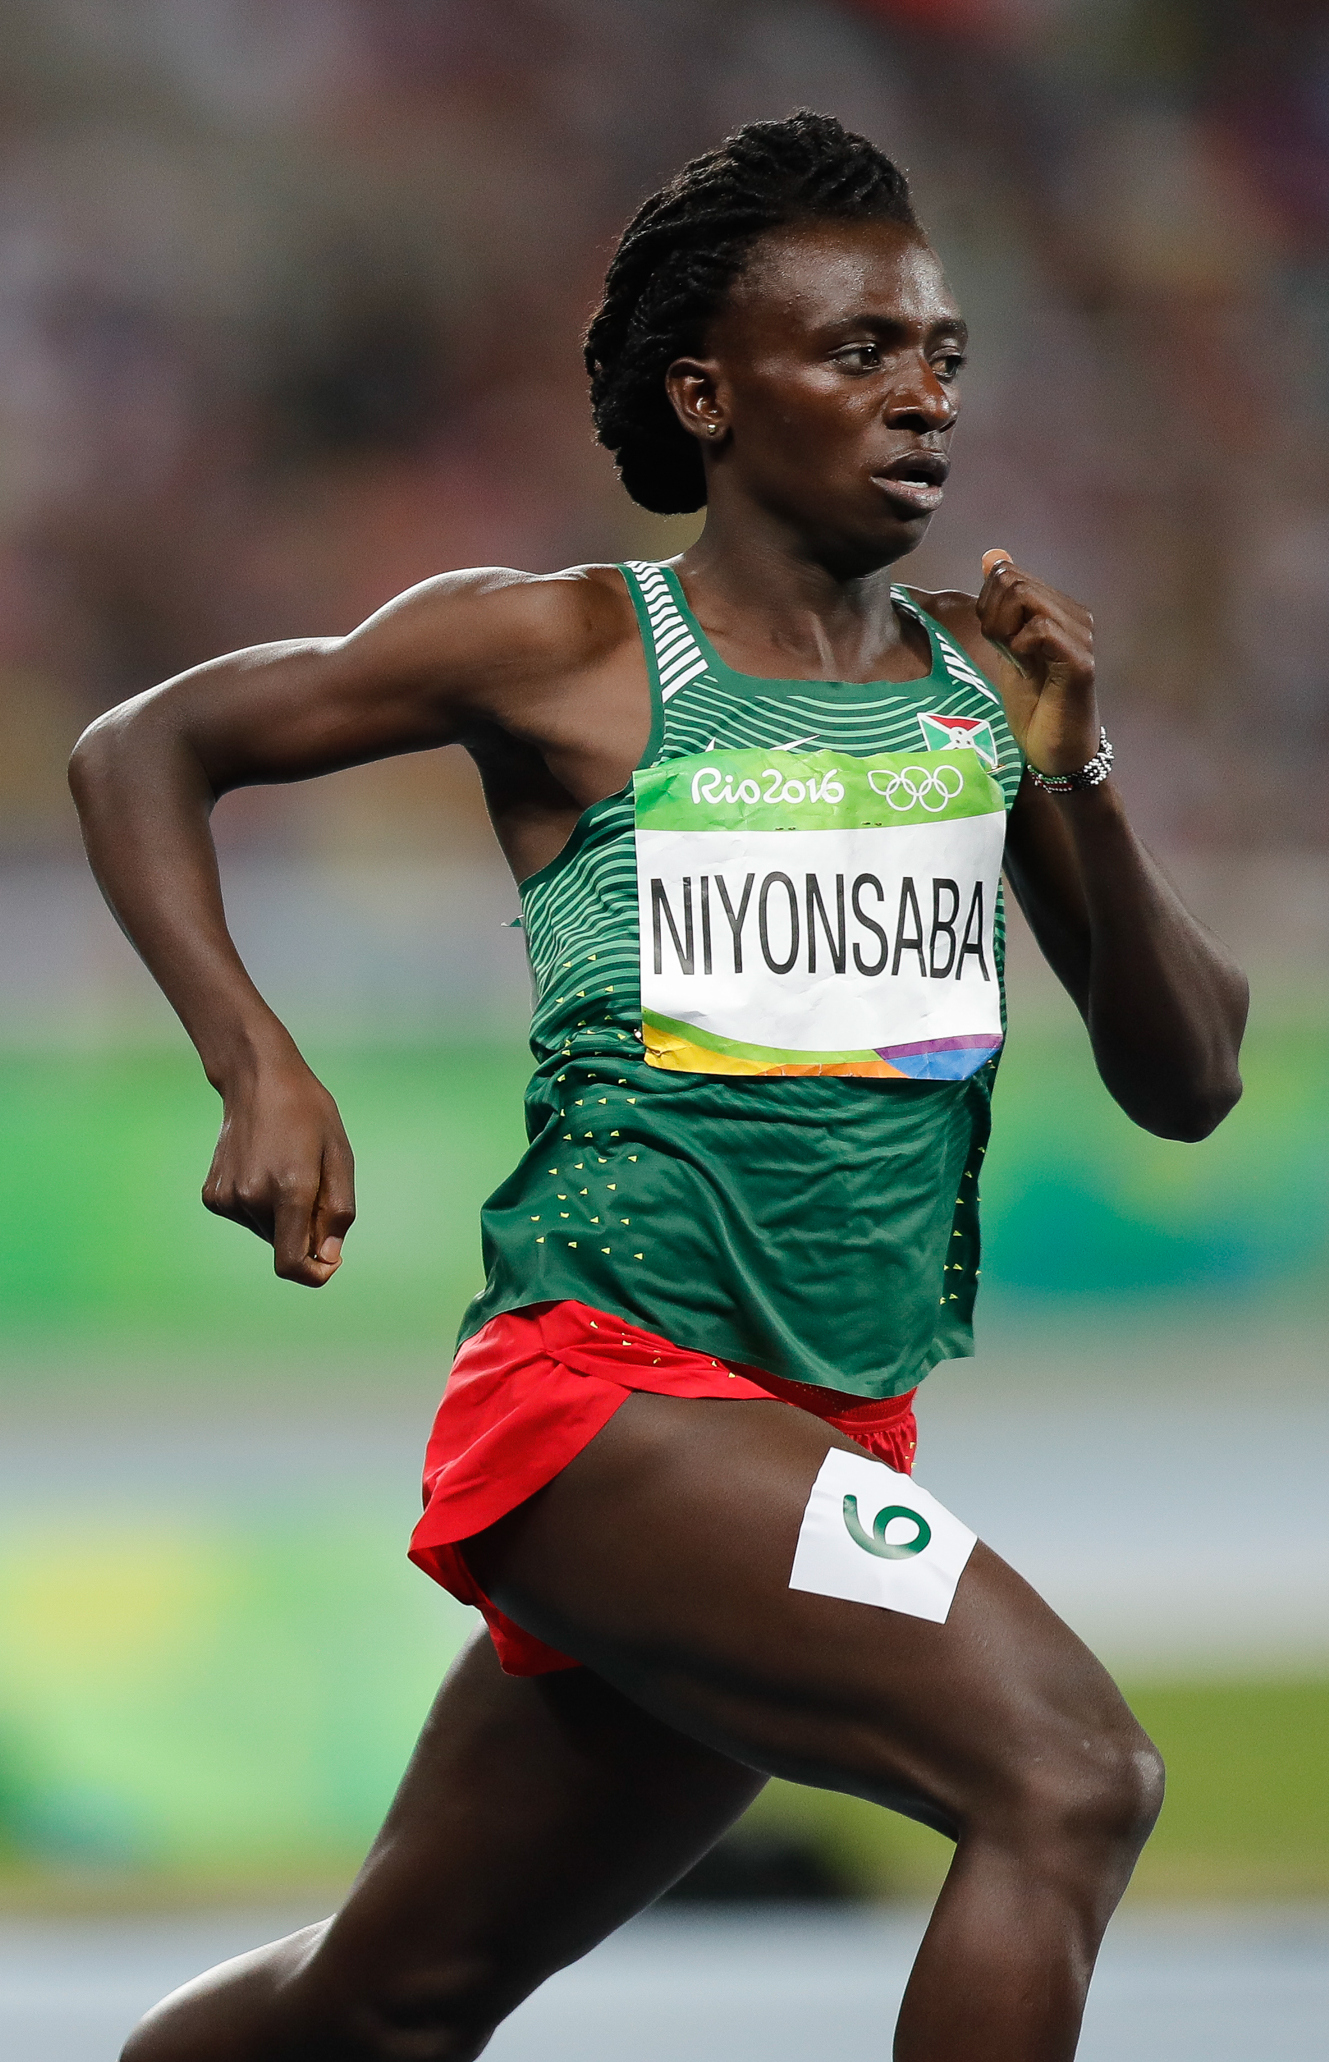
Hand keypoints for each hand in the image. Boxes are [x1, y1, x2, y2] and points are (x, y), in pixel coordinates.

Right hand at [202, 1052, 355, 1285]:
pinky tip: (262, 1168)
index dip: (314, 1274)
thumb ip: (338, 1210)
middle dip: (305, 1229)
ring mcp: (228, 1198)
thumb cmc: (308, 1115)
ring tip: (285, 1168)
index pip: (291, 1263)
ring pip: (267, 1232)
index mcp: (290, 1189)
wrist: (256, 1080)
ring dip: (283, 1215)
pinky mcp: (213, 1196)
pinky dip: (261, 1206)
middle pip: (285, 1245)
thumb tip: (328, 1257)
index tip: (330, 1262)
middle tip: (312, 1182)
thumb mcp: (340, 1156)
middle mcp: (253, 1198)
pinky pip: (246, 1218)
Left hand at [977, 549, 1099, 776]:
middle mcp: (1075, 615)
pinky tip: (1026, 667)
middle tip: (1000, 650)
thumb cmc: (1033, 705)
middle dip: (990, 615)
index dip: (986, 603)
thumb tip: (993, 557)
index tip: (992, 636)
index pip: (1008, 573)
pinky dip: (1019, 646)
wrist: (1054, 751)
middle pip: (1013, 581)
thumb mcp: (1007, 648)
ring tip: (1013, 658)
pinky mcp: (1081, 661)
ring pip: (1025, 598)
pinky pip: (1040, 629)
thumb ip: (1001, 608)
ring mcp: (1081, 636)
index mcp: (1058, 608)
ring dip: (1002, 630)